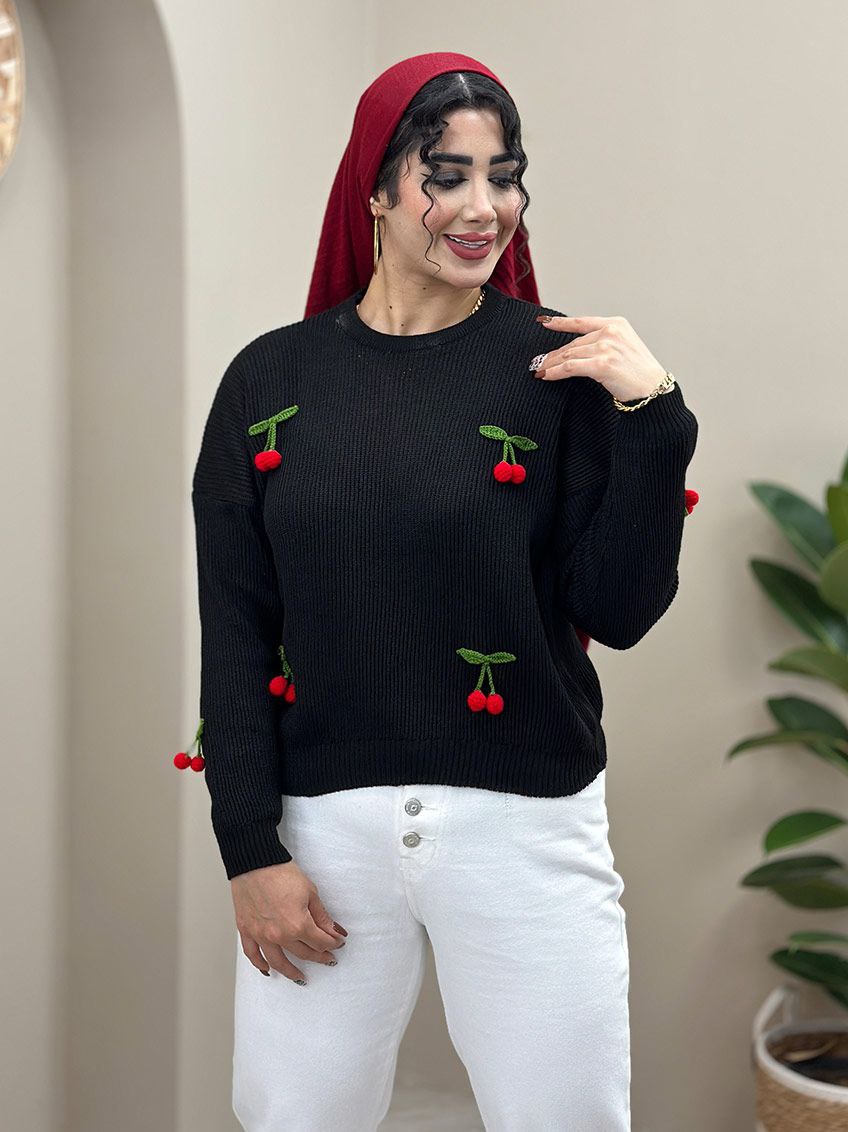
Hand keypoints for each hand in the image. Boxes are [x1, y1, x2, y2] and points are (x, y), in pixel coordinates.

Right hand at [231, 859, 347, 983]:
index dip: (332, 943)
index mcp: (298, 925)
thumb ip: (322, 916)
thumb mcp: (310, 892)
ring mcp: (261, 935)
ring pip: (278, 962)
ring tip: (300, 977)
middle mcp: (279, 935)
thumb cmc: (281, 873)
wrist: (254, 862)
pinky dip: (260, 964)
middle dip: (318, 956)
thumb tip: (334, 931)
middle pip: (303, 953)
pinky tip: (267, 970)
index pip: (320, 942)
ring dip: (291, 971)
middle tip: (327, 959)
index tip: (337, 943)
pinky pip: (253, 954)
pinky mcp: (246, 930)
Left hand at [531, 314, 666, 402]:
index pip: (582, 322)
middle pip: (573, 343)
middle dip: (554, 355)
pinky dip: (556, 372)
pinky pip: (570, 367)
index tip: (545, 323)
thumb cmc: (639, 373)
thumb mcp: (624, 348)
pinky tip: (547, 375)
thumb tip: (575, 351)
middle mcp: (610, 332)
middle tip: (539, 362)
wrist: (652, 389)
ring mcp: (606, 347)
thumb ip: (603, 342)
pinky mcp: (601, 364)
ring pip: (569, 355)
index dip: (560, 323)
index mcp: (616, 324)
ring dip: (552, 364)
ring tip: (540, 370)